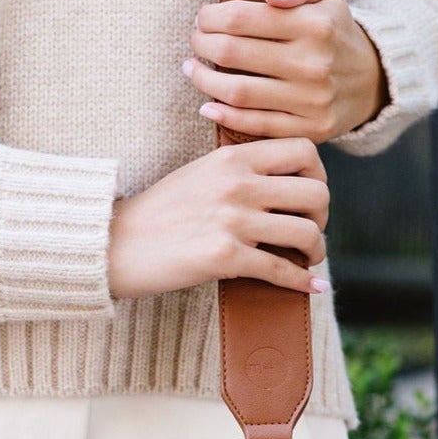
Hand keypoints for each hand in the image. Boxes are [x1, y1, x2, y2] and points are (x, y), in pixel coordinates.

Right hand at [107, 139, 329, 301]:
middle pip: (316, 194)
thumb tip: (284, 182)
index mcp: (232, 157)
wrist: (115, 243)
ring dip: (316, 250)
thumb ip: (240, 169)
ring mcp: (232, 221)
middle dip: (322, 217)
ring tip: (308, 257)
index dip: (319, 173)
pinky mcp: (224, 257)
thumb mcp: (200, 173)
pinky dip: (303, 283)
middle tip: (310, 229)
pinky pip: (281, 271)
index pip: (304, 150)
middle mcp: (237, 184)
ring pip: (307, 234)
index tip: (311, 193)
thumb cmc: (159, 211)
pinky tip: (311, 288)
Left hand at [183, 0, 386, 142]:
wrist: (371, 80)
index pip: (241, 17)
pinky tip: (207, 105)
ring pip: (237, 91)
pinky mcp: (309, 129)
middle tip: (196, 41)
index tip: (203, 18)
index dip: (210, 17)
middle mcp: (314, 63)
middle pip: (231, 52)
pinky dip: (224, 116)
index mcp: (315, 24)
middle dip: (201, 44)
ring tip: (192, 69)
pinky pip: (255, 125)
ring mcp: (312, 100)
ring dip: (203, 80)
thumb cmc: (334, 29)